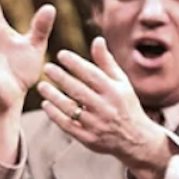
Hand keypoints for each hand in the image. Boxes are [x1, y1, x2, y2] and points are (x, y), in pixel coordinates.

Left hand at [38, 39, 168, 174]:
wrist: (136, 140)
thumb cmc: (125, 104)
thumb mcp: (121, 83)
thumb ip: (106, 62)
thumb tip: (97, 39)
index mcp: (114, 92)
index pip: (92, 75)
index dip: (75, 64)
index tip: (61, 54)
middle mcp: (106, 108)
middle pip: (79, 91)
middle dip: (61, 78)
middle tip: (46, 67)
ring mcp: (97, 125)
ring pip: (70, 108)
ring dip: (53, 96)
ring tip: (41, 85)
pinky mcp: (89, 139)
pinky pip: (68, 125)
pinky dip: (55, 115)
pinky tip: (46, 104)